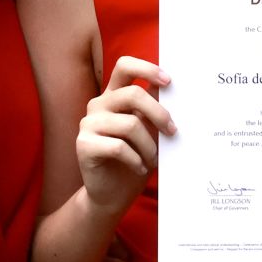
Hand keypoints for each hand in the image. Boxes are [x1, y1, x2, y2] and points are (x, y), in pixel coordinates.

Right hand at [76, 56, 172, 221]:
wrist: (112, 195)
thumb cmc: (135, 160)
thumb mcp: (149, 133)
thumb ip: (155, 112)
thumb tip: (177, 93)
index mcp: (114, 96)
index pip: (124, 66)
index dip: (147, 68)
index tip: (168, 82)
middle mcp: (98, 105)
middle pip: (133, 94)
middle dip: (159, 113)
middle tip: (173, 131)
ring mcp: (88, 124)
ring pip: (130, 124)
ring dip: (149, 145)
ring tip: (153, 159)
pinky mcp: (83, 145)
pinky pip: (118, 147)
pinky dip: (135, 159)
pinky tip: (139, 167)